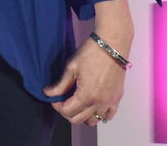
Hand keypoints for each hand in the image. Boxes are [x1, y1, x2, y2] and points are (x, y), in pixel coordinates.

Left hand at [43, 0, 133, 125]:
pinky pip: (108, 116)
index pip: (67, 111)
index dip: (57, 106)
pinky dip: (99, 114)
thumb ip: (60, 84)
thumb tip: (48, 93)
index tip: (54, 98)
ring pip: (93, 121)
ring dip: (83, 115)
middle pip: (78, 119)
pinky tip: (92, 104)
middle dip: (67, 112)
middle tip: (63, 100)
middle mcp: (100, 103)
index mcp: (87, 95)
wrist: (112, 45)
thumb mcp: (71, 67)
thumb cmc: (92, 53)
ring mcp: (110, 102)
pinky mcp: (117, 98)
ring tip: (77, 102)